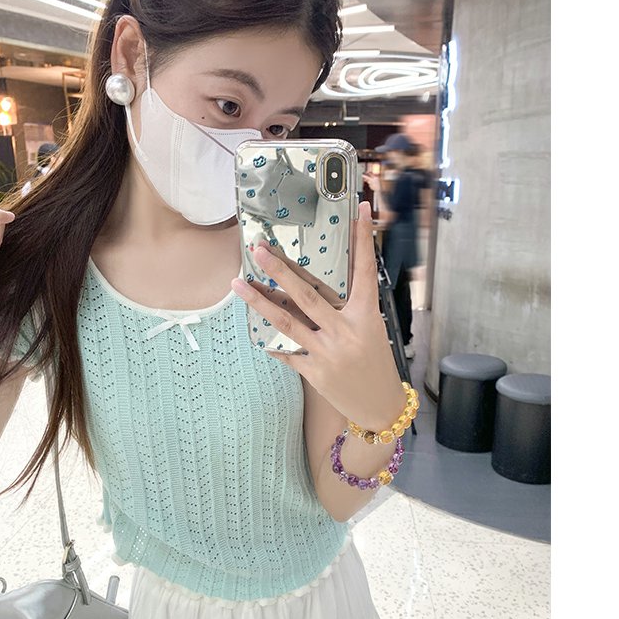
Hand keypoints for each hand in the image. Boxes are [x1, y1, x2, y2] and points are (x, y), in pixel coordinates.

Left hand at [232, 200, 404, 429]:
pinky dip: (270, 340)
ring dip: (259, 301)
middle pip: (306, 295)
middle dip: (279, 270)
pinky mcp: (313, 373)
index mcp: (365, 316)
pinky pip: (286, 351)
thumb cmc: (376, 364)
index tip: (360, 211)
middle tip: (258, 250)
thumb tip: (323, 283)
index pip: (364, 271)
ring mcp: (327, 353)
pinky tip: (253, 328)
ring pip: (286, 321)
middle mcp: (345, 332)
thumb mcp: (371, 330)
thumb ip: (350, 308)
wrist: (380, 407)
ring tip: (238, 283)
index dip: (363, 240)